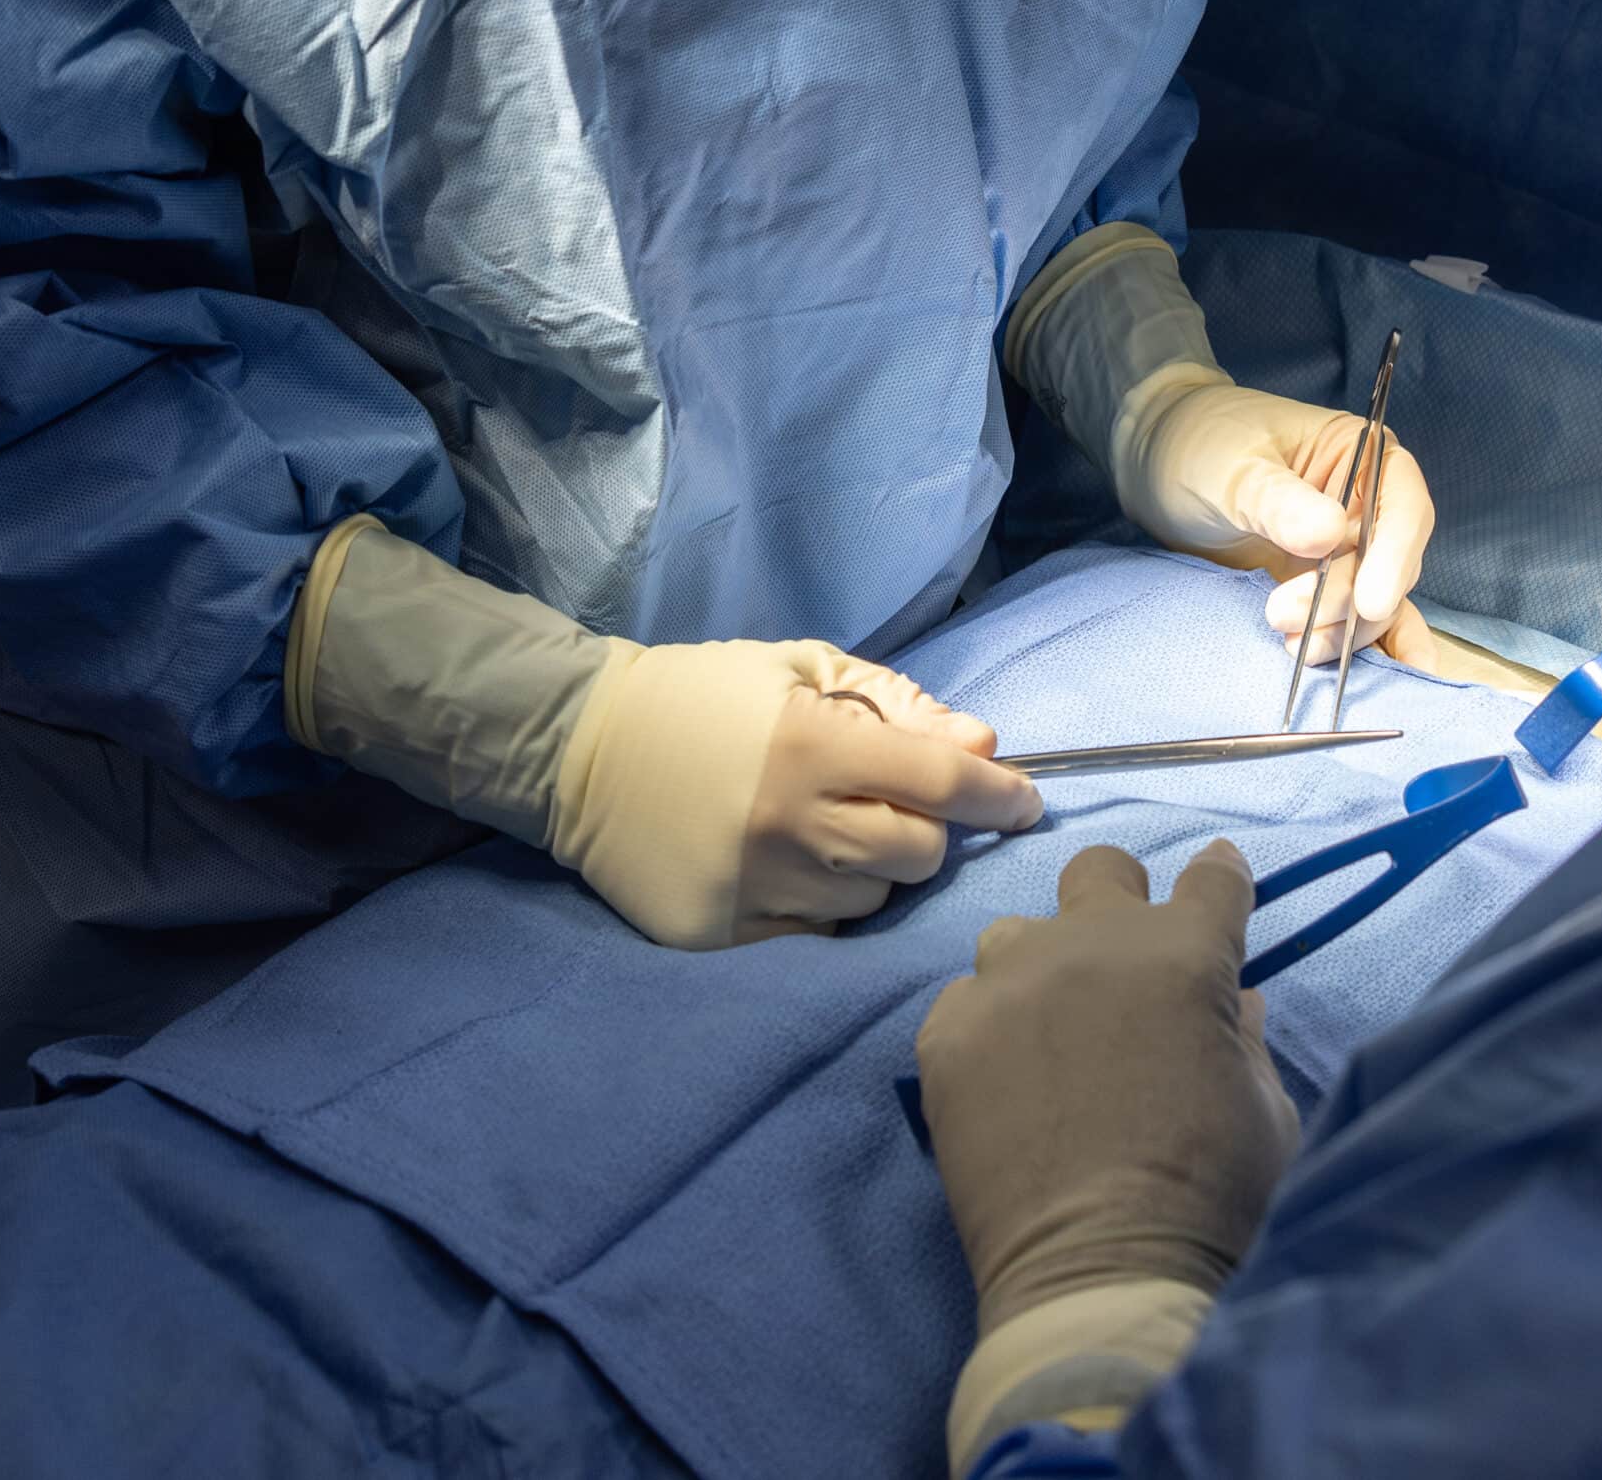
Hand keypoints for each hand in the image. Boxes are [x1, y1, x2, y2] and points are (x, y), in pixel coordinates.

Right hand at [287, 517, 1040, 949]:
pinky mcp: (719, 931)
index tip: (1028, 802)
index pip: (942, 786)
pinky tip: (793, 865)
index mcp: (812, 746)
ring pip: (872, 899)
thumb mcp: (802, 669)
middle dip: (931, 834)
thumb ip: (901, 707)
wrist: (574, 748)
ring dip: (877, 868)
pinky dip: (824, 902)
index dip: (1001, 797)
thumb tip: (985, 748)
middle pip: (919, 856)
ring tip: (836, 831)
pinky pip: (815, 931)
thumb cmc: (703, 695)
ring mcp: (752, 885)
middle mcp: (787, 824)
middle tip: (907, 809)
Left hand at [915, 841, 1300, 1334]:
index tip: (1217, 890)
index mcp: (1186, 953)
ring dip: (1042, 967)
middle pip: (1099, 870)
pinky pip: (965, 1002)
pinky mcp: (947, 1034)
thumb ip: (1245, 1041)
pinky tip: (1005, 1083)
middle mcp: (1091, 945)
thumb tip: (1234, 1004)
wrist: (1101, 1273)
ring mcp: (1010, 983)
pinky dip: (989, 1028)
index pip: (1211, 877)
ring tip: (1051, 1034)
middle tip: (1125, 961)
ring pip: (1017, 933)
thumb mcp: (1264, 1112)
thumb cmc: (1210, 1197)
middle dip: (1119, 899)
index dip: (1220, 880)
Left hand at [1117, 382, 1439, 669]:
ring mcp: (1344, 551)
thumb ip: (1279, 502)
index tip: (1370, 602)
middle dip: (1346, 601)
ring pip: (1371, 604)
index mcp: (1362, 455)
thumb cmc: (1199, 444)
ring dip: (1342, 634)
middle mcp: (1366, 506)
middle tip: (1282, 615)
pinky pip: (1350, 622)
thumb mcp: (1233, 468)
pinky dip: (1356, 650)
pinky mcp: (1319, 588)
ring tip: (1292, 646)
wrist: (1155, 466)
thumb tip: (1329, 535)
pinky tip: (1368, 682)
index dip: (1395, 557)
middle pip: (1388, 565)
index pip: (1403, 506)